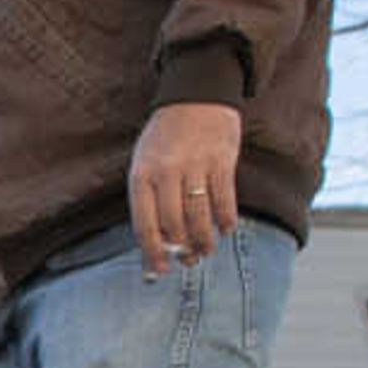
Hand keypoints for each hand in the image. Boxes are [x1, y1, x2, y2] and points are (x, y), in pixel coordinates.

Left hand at [129, 102, 243, 274]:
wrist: (195, 97)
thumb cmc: (165, 139)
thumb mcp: (145, 163)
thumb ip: (148, 200)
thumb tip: (158, 244)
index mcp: (141, 175)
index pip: (144, 224)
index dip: (152, 252)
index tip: (159, 270)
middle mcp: (166, 172)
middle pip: (174, 225)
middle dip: (182, 250)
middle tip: (189, 260)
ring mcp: (195, 166)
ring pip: (200, 217)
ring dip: (204, 241)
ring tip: (206, 249)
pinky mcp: (221, 160)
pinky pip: (225, 200)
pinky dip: (226, 220)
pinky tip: (225, 228)